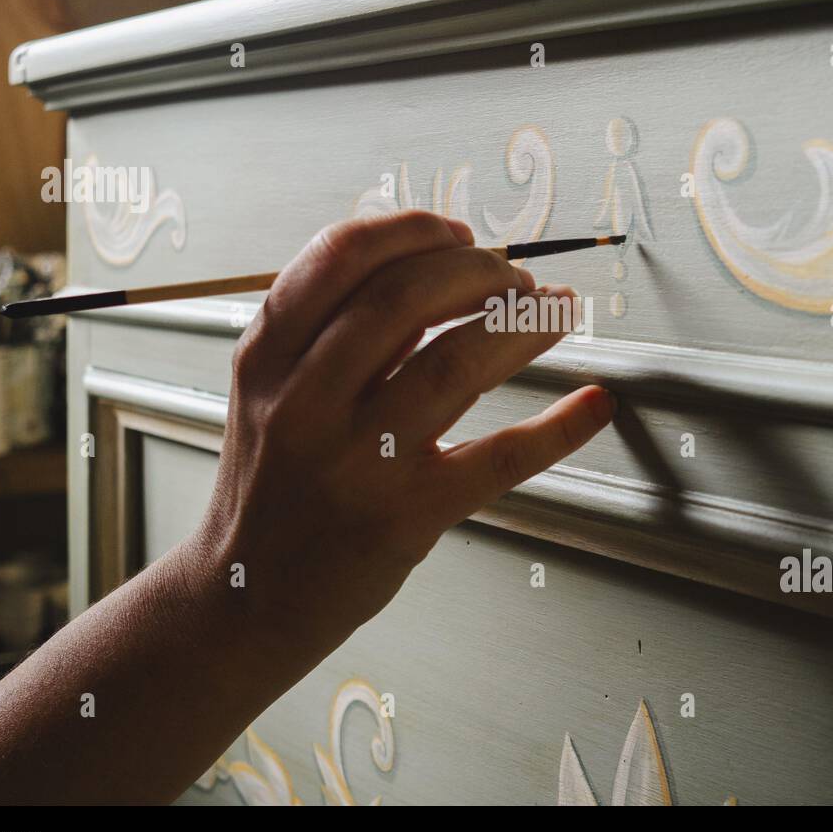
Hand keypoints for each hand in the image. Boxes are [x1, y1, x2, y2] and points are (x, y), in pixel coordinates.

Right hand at [192, 210, 614, 659]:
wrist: (240, 600)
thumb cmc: (269, 490)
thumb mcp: (271, 397)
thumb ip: (335, 336)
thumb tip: (435, 275)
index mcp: (266, 358)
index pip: (340, 256)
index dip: (413, 230)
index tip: (460, 234)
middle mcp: (303, 403)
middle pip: (406, 297)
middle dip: (480, 271)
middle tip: (518, 279)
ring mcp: (355, 462)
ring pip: (457, 361)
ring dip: (524, 326)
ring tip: (557, 313)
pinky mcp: (404, 517)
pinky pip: (497, 457)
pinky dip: (557, 427)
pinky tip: (591, 406)